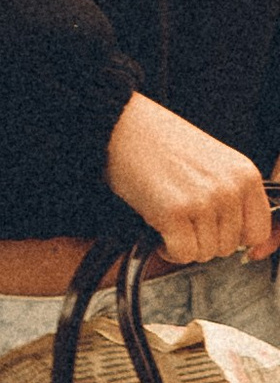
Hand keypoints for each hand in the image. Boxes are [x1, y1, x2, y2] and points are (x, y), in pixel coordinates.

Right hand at [104, 92, 272, 263]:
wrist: (124, 128)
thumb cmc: (162, 144)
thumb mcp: (214, 164)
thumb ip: (233, 196)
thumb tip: (242, 239)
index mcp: (245, 175)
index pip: (258, 231)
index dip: (236, 240)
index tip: (217, 236)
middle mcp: (229, 189)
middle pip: (228, 247)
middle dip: (204, 241)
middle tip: (184, 223)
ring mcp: (203, 201)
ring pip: (204, 253)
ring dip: (185, 246)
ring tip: (171, 224)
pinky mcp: (174, 212)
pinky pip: (182, 253)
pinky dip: (169, 250)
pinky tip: (160, 232)